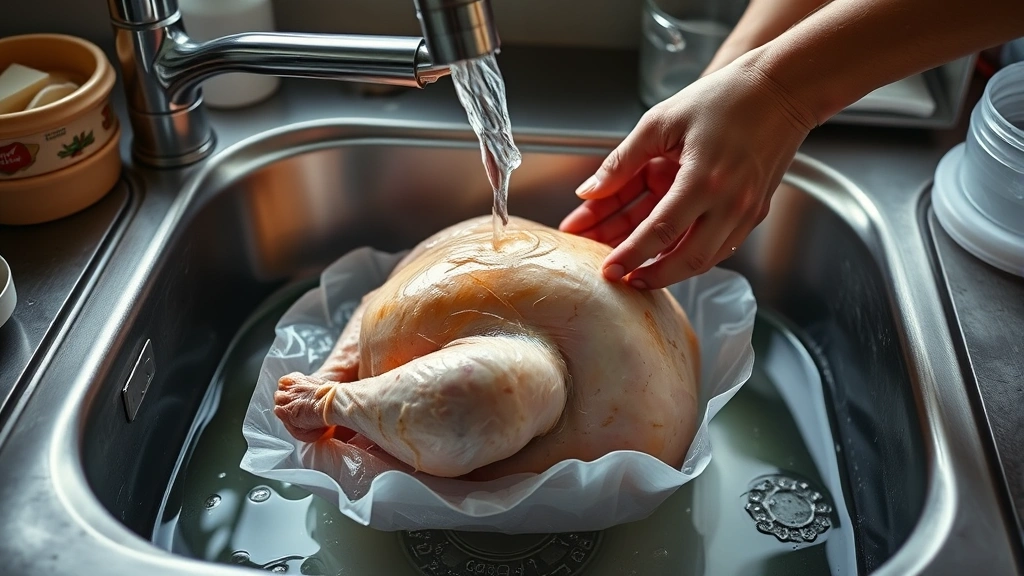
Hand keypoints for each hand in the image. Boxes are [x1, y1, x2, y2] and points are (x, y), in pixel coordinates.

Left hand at [559, 58, 816, 288]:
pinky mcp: (755, 211)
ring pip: (705, 259)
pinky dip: (693, 254)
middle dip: (650, 276)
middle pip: (686, 260)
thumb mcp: (661, 121)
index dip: (630, 255)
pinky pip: (721, 246)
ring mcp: (746, 211)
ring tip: (638, 270)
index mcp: (704, 179)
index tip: (607, 270)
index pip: (659, 232)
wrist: (782, 89)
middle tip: (621, 280)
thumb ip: (622, 161)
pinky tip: (668, 252)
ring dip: (671, 270)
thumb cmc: (725, 97)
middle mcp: (730, 203)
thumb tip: (589, 191)